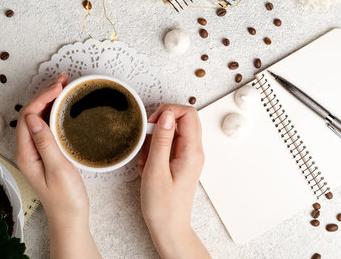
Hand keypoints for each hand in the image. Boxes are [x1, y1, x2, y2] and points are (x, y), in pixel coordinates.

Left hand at [14, 73, 99, 258]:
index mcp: (26, 153)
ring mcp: (37, 151)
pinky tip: (65, 107)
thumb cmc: (65, 199)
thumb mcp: (58, 170)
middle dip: (45, 94)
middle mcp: (28, 150)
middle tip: (63, 80)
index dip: (42, 97)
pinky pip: (47, 126)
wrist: (70, 218)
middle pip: (31, 114)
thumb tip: (33, 119)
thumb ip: (46, 144)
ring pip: (39, 118)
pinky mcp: (46, 153)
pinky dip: (55, 112)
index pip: (28, 116)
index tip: (59, 87)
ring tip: (65, 87)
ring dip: (50, 101)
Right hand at [139, 104, 209, 258]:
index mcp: (192, 151)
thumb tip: (167, 115)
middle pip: (182, 120)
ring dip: (155, 140)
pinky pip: (168, 145)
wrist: (169, 228)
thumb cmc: (163, 206)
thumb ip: (162, 140)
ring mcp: (188, 156)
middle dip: (161, 124)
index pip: (188, 113)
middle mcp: (194, 151)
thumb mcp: (156, 170)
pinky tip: (148, 166)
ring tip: (147, 160)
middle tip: (147, 139)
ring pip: (172, 132)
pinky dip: (155, 151)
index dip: (169, 111)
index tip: (153, 122)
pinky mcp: (180, 162)